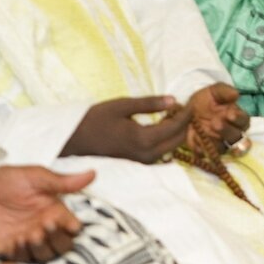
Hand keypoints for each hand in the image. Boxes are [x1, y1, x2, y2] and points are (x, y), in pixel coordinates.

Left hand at [0, 157, 92, 262]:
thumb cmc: (10, 178)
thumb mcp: (38, 177)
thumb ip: (63, 182)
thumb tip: (93, 174)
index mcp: (56, 212)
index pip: (73, 229)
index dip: (70, 230)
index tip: (62, 222)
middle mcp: (44, 228)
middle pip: (61, 247)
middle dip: (54, 242)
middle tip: (40, 230)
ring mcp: (26, 239)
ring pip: (42, 256)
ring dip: (36, 249)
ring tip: (24, 236)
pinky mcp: (7, 247)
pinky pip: (17, 259)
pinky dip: (15, 254)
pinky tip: (9, 242)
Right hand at [61, 95, 189, 163]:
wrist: (73, 140)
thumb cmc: (96, 119)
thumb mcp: (122, 105)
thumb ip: (150, 103)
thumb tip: (174, 99)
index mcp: (144, 139)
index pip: (176, 127)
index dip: (186, 114)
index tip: (189, 102)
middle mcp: (146, 155)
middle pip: (178, 141)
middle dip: (184, 124)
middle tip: (182, 107)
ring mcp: (142, 162)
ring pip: (171, 148)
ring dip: (176, 132)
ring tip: (172, 114)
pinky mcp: (138, 163)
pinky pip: (161, 152)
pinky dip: (167, 140)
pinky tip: (161, 125)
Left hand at [186, 83, 249, 152]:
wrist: (184, 111)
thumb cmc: (204, 100)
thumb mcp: (213, 91)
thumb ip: (224, 91)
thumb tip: (236, 94)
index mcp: (236, 118)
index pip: (244, 121)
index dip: (239, 119)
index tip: (230, 114)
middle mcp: (231, 133)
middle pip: (236, 138)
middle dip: (227, 131)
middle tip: (215, 123)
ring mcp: (219, 143)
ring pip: (223, 148)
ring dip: (214, 141)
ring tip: (203, 131)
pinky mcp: (205, 151)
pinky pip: (205, 154)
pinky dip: (200, 148)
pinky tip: (194, 139)